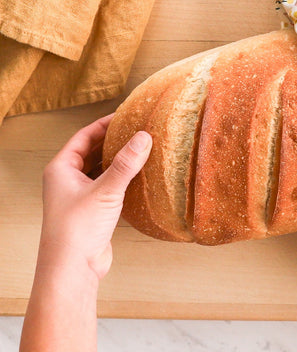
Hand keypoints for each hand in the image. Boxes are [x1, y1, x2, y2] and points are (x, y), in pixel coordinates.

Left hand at [38, 114, 151, 281]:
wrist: (72, 271)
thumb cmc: (77, 231)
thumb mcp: (105, 191)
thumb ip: (126, 163)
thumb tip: (144, 136)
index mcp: (61, 169)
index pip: (84, 136)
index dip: (104, 124)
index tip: (126, 114)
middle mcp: (67, 180)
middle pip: (93, 151)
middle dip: (114, 140)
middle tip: (138, 128)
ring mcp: (80, 196)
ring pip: (102, 169)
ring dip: (120, 159)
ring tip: (143, 148)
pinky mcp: (93, 210)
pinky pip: (109, 185)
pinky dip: (123, 177)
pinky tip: (140, 174)